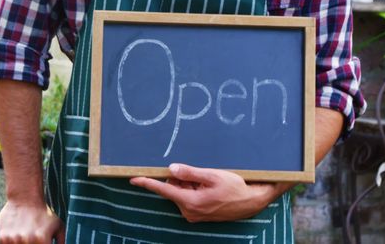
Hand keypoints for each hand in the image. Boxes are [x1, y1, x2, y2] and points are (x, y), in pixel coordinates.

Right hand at [0, 198, 64, 243]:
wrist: (25, 197)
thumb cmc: (43, 213)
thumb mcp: (58, 226)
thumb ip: (61, 242)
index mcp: (43, 240)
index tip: (41, 243)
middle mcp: (28, 241)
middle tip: (33, 240)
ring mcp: (14, 240)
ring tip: (25, 238)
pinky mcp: (3, 237)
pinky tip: (16, 238)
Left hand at [130, 163, 290, 222]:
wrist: (251, 202)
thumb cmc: (234, 187)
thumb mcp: (212, 175)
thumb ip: (190, 173)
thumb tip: (171, 169)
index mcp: (190, 202)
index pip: (163, 190)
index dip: (148, 183)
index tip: (134, 178)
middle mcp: (189, 211)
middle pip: (174, 189)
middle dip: (182, 179)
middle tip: (201, 175)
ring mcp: (194, 215)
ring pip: (182, 193)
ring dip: (190, 184)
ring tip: (209, 182)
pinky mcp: (198, 215)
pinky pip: (189, 198)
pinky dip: (195, 190)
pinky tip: (209, 188)